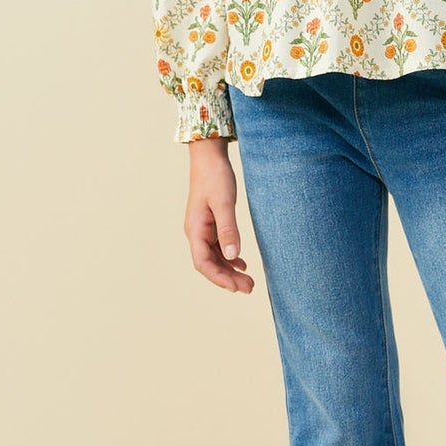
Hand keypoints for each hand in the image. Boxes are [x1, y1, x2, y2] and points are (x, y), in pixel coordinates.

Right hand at [184, 140, 255, 293]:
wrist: (209, 156)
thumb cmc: (215, 176)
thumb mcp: (225, 203)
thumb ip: (228, 230)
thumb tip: (232, 257)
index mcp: (195, 230)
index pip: (203, 264)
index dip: (220, 278)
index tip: (238, 288)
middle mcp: (196, 232)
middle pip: (209, 264)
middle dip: (228, 279)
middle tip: (250, 288)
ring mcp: (203, 229)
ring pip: (214, 258)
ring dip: (230, 271)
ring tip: (249, 282)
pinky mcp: (210, 223)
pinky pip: (218, 247)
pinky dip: (229, 258)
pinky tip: (242, 264)